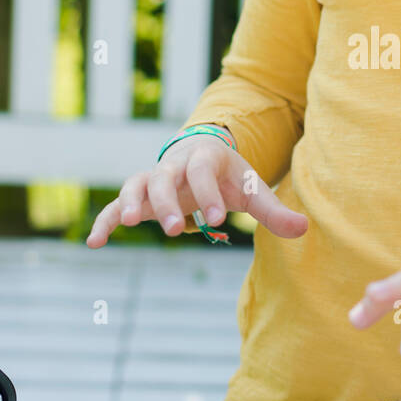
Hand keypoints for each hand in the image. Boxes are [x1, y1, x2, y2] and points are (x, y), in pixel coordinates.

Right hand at [86, 134, 307, 246]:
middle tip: (176, 229)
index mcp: (207, 159)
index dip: (209, 192)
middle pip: (165, 178)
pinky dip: (105, 222)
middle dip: (169, 202)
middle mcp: (175, 166)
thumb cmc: (230, 177)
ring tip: (130, 222)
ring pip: (136, 185)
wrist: (202, 157)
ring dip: (131, 202)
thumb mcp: (252, 190)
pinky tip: (94, 243)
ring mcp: (153, 180)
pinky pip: (116, 207)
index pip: (204, 172)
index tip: (217, 217)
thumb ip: (274, 211)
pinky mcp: (139, 197)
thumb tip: (305, 229)